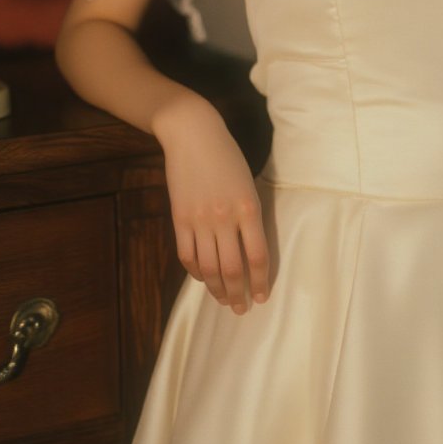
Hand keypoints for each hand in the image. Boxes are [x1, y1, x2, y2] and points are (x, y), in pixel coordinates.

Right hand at [156, 98, 269, 315]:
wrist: (194, 135)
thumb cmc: (228, 157)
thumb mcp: (249, 184)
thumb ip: (250, 217)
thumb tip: (250, 251)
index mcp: (249, 208)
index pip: (258, 256)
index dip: (261, 281)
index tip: (262, 297)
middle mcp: (225, 218)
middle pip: (233, 268)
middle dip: (238, 293)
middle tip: (241, 308)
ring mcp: (200, 219)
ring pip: (209, 267)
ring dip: (217, 288)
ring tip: (223, 300)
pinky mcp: (180, 218)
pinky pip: (187, 254)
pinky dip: (195, 271)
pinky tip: (201, 278)